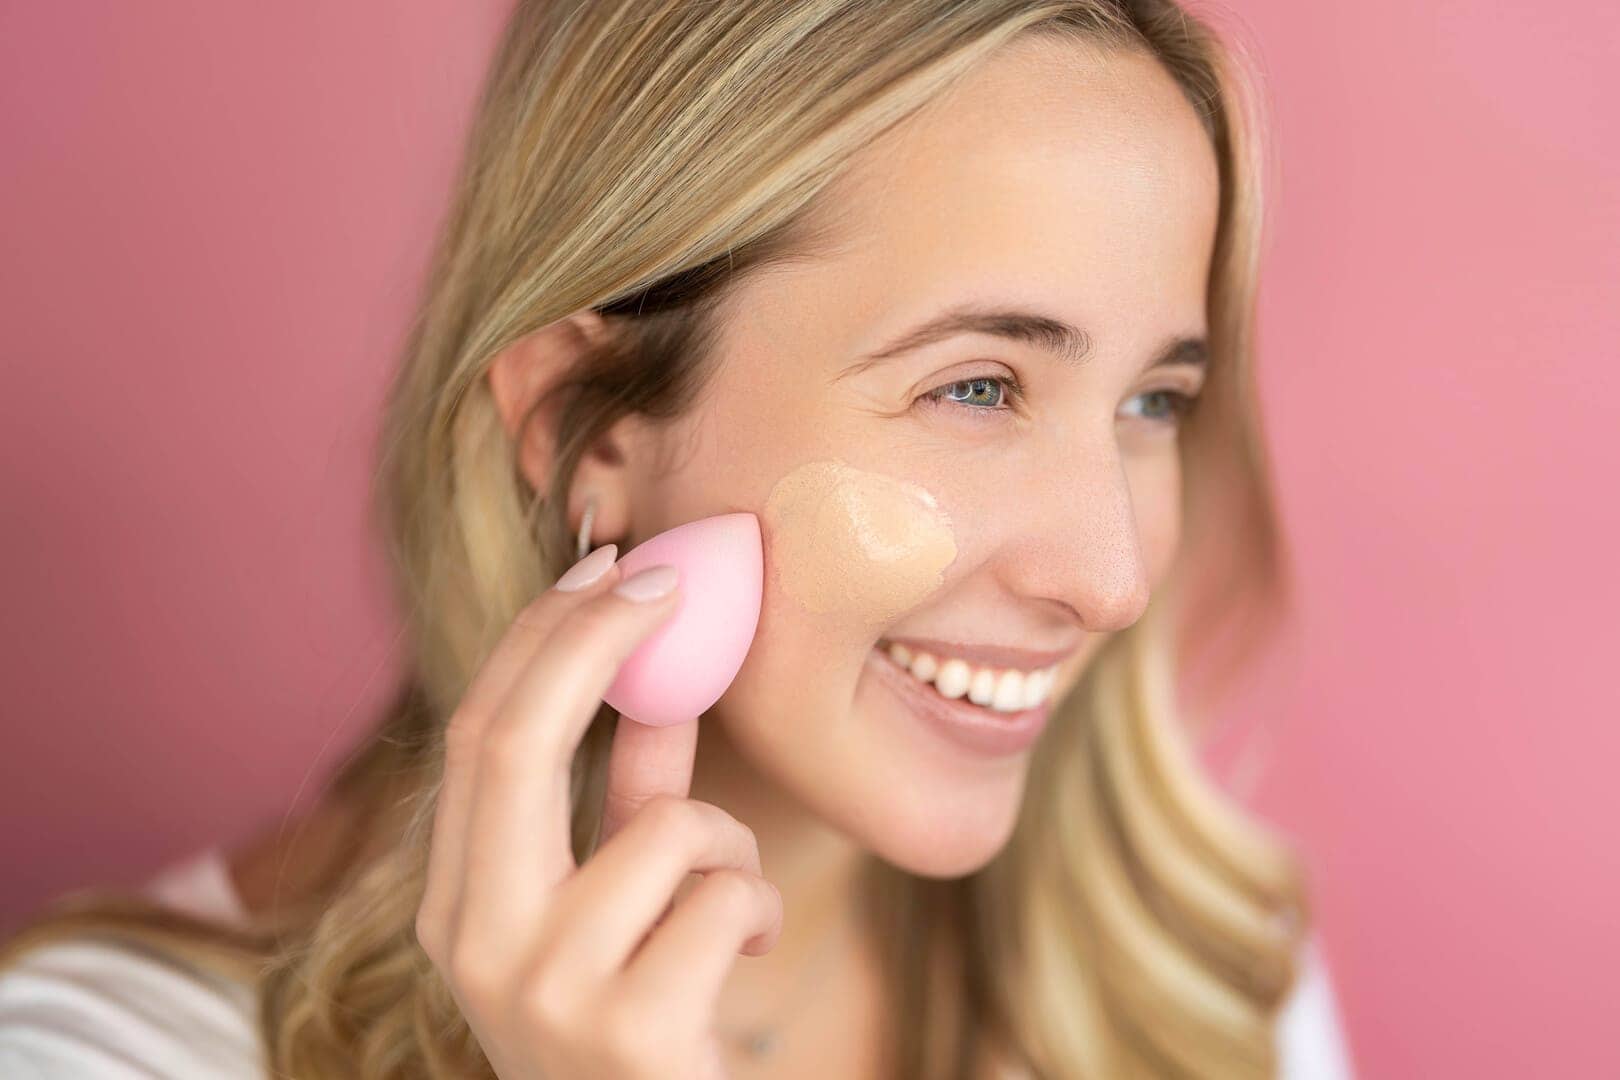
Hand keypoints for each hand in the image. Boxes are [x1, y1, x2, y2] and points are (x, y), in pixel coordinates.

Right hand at [414, 544, 782, 1079]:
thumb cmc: (642, 1022)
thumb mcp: (620, 903)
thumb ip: (627, 800)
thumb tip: (662, 681)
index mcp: (456, 908)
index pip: (477, 736)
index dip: (540, 639)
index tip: (606, 568)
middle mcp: (473, 947)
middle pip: (510, 742)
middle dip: (592, 640)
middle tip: (668, 583)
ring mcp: (542, 994)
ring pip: (667, 826)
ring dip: (729, 843)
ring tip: (730, 912)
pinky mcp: (627, 1034)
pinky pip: (725, 897)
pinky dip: (756, 911)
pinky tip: (739, 966)